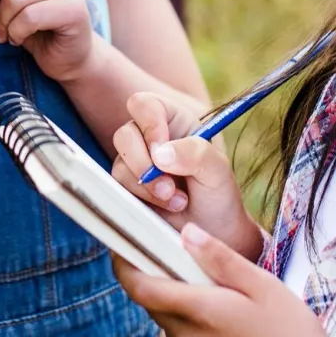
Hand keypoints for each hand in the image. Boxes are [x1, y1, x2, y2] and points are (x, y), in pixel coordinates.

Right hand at [110, 93, 261, 260]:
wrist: (212, 231)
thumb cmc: (218, 195)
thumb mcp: (218, 171)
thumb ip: (196, 154)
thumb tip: (160, 153)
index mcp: (173, 121)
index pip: (144, 105)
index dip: (148, 124)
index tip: (162, 151)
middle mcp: (150, 139)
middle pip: (124, 134)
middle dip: (143, 163)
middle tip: (169, 185)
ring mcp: (135, 163)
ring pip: (119, 164)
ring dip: (147, 186)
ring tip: (177, 201)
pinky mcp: (126, 188)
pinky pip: (117, 188)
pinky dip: (141, 199)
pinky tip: (166, 207)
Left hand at [115, 224, 335, 336]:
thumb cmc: (293, 334)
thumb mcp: (262, 285)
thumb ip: (219, 258)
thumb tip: (186, 233)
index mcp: (198, 311)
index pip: (140, 287)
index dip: (124, 266)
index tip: (123, 248)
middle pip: (158, 307)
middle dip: (167, 286)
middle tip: (196, 271)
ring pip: (175, 330)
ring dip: (188, 314)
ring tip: (229, 308)